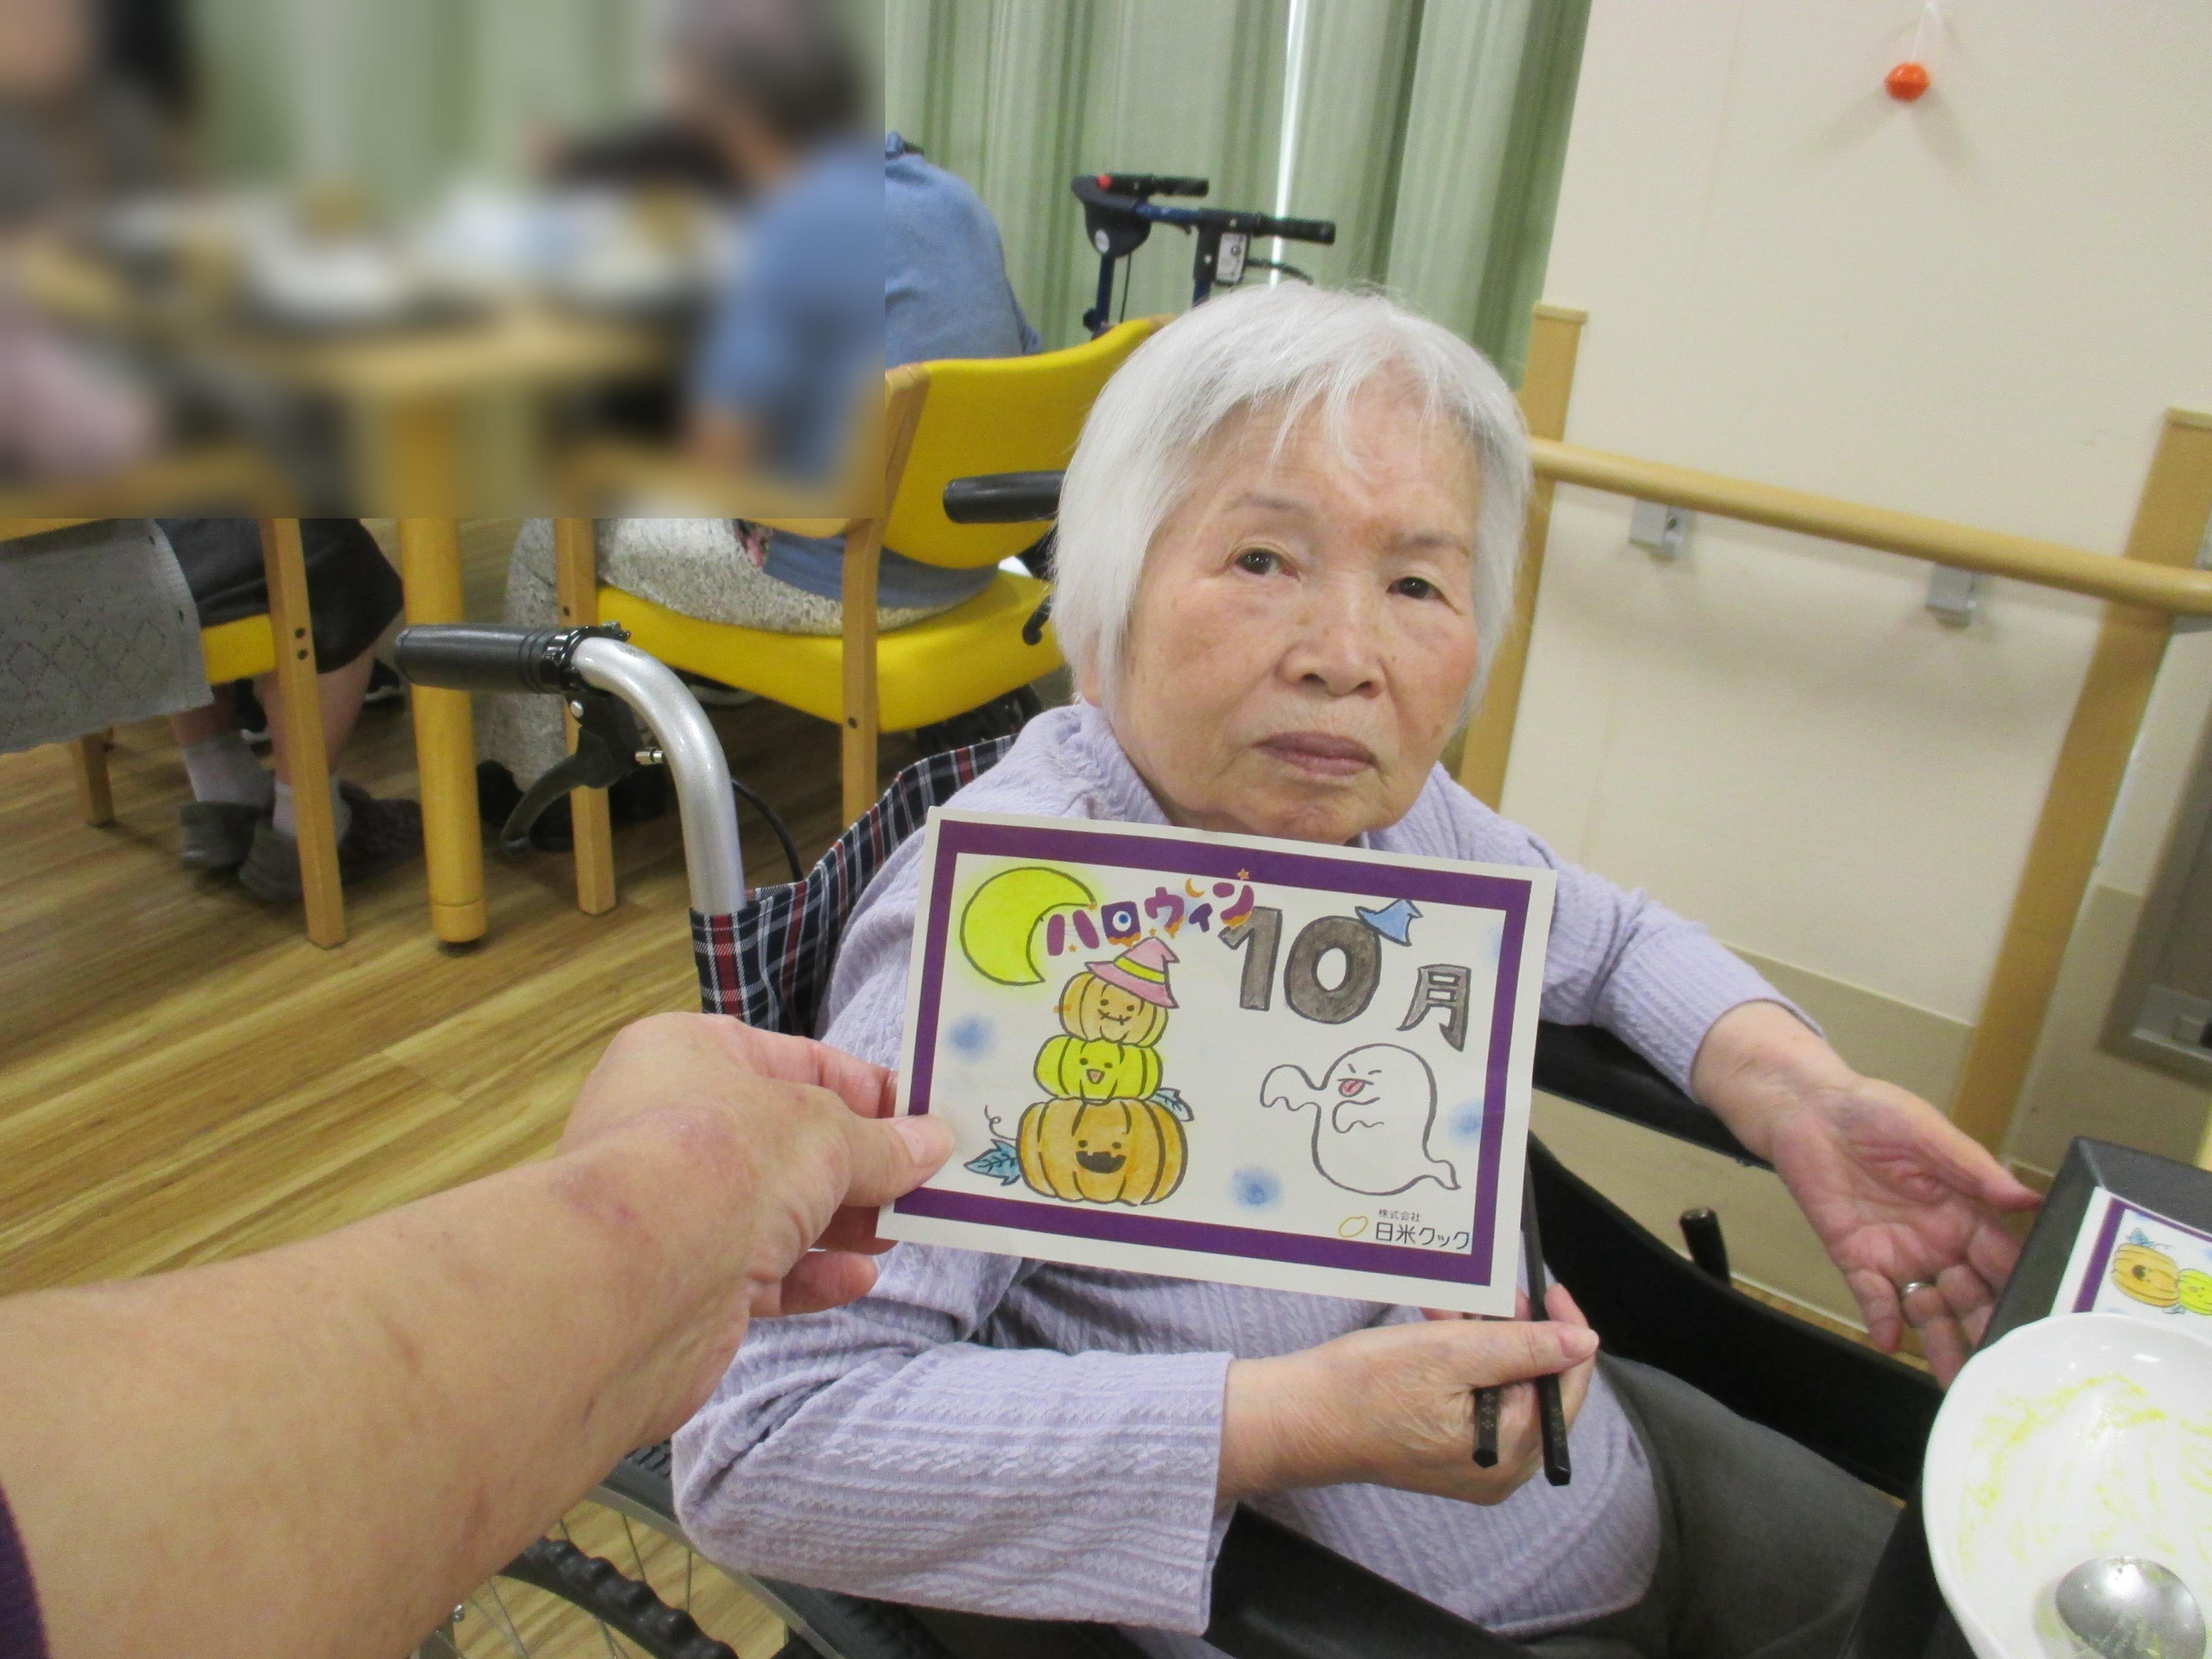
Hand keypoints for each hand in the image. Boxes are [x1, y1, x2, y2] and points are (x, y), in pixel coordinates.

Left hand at [560, 1013, 951, 1428]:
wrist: (633, 1282)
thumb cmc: (721, 1162)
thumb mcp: (825, 1134)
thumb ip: (882, 1143)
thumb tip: (932, 1142)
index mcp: (686, 1055)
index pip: (793, 1060)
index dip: (864, 1089)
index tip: (924, 1117)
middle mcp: (668, 1124)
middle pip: (785, 1140)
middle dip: (859, 1163)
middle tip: (928, 1181)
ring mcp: (672, 1207)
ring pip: (773, 1210)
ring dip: (843, 1221)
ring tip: (905, 1228)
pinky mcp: (679, 1281)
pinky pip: (757, 1271)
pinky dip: (809, 1274)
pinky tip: (858, 1278)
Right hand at [1218, 1285, 1597, 1505]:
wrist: (1302, 1419)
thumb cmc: (1367, 1387)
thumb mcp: (1450, 1354)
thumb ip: (1523, 1348)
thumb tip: (1585, 1343)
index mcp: (1510, 1453)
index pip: (1566, 1388)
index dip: (1565, 1333)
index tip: (1549, 1290)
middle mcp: (1501, 1470)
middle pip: (1537, 1388)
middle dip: (1515, 1333)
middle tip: (1490, 1294)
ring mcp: (1474, 1464)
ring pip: (1504, 1387)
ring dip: (1484, 1341)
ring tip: (1451, 1310)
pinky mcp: (1448, 1452)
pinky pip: (1476, 1399)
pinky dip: (1463, 1362)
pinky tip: (1438, 1330)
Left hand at [1692, 1002, 2039, 1382]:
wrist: (1809, 1111)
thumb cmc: (1876, 1113)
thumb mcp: (1930, 1133)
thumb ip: (1974, 1169)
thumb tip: (2027, 1200)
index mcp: (1967, 1214)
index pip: (2004, 1261)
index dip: (2022, 1289)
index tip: (2045, 1325)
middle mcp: (1939, 1243)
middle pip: (1972, 1296)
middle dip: (1988, 1330)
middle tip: (2008, 1372)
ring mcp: (1898, 1254)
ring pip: (1928, 1310)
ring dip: (1942, 1343)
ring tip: (1959, 1381)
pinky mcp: (1856, 1257)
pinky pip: (1873, 1298)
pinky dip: (1882, 1320)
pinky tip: (1890, 1341)